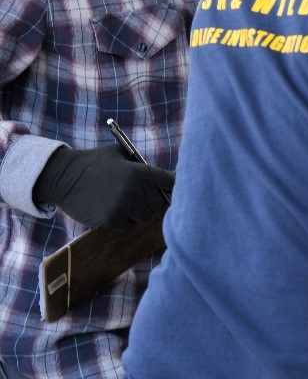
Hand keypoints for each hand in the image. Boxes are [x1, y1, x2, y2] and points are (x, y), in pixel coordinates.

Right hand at [33, 144, 173, 229]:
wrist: (64, 178)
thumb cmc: (95, 163)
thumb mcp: (121, 152)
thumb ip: (143, 163)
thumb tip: (168, 174)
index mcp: (140, 172)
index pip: (171, 183)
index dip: (172, 186)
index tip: (172, 188)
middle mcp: (135, 190)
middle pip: (159, 203)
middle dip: (152, 199)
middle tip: (140, 195)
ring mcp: (123, 206)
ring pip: (145, 215)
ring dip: (138, 210)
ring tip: (123, 200)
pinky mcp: (111, 220)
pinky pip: (130, 225)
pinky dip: (125, 220)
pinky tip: (113, 208)